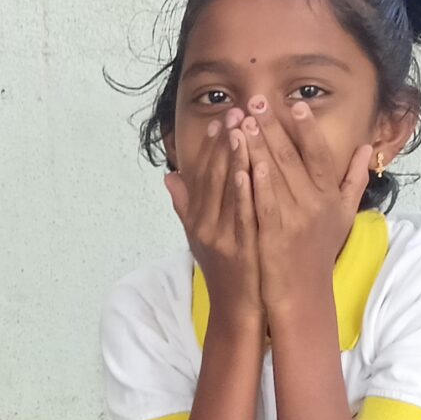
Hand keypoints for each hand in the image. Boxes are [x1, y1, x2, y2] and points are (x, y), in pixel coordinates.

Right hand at [163, 105, 259, 320]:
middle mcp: (205, 226)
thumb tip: (169, 176)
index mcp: (196, 220)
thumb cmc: (224, 271)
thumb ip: (185, 205)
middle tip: (236, 110)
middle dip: (225, 142)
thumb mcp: (198, 238)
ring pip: (228, 190)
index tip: (221, 119)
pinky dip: (244, 189)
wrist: (240, 309)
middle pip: (214, 176)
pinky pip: (243, 213)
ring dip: (235, 156)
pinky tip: (250, 167)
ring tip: (243, 126)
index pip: (202, 176)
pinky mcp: (242, 247)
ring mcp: (223, 236)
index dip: (210, 146)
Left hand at [243, 96, 370, 317]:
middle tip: (257, 101)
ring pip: (275, 175)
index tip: (294, 104)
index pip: (318, 154)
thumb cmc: (318, 253)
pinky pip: (264, 202)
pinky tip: (244, 161)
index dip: (306, 128)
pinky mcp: (274, 234)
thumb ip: (354, 180)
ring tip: (244, 121)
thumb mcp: (343, 216)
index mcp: (329, 195)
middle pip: (291, 157)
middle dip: (273, 127)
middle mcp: (315, 204)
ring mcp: (294, 219)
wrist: (302, 294)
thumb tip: (366, 148)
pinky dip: (255, 181)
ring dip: (258, 145)